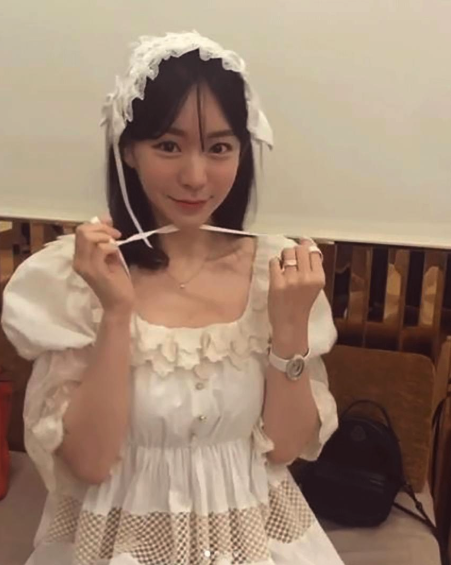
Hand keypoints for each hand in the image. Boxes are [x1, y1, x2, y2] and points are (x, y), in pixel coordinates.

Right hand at [73, 217, 133, 314]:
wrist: (120, 303)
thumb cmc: (117, 281)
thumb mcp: (111, 255)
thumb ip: (106, 239)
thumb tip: (106, 218)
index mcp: (80, 256)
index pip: (80, 230)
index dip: (97, 225)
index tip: (112, 230)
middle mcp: (78, 260)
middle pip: (81, 230)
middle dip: (101, 228)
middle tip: (115, 236)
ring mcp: (84, 266)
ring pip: (87, 237)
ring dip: (106, 236)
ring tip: (115, 246)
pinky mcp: (94, 271)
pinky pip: (100, 249)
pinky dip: (110, 246)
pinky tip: (116, 253)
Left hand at [268, 241, 324, 356]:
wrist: (290, 323)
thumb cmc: (301, 304)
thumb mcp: (314, 286)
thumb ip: (312, 268)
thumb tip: (307, 245)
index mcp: (319, 278)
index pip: (314, 251)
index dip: (307, 246)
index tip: (302, 246)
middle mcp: (307, 277)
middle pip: (300, 248)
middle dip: (295, 250)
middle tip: (291, 257)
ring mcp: (291, 280)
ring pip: (287, 252)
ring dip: (284, 255)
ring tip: (284, 264)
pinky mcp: (277, 283)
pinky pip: (274, 261)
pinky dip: (275, 263)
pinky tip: (276, 270)